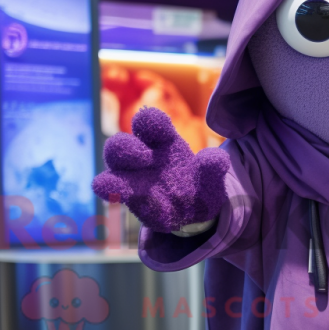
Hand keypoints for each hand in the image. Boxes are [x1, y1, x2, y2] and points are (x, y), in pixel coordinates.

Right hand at [92, 107, 229, 233]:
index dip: (150, 120)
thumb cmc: (200, 185)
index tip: (154, 124)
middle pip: (123, 143)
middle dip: (128, 147)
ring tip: (123, 180)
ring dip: (115, 169)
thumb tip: (218, 159)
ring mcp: (132, 174)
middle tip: (145, 157)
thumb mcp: (212, 178)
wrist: (195, 210)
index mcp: (165, 142)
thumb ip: (213, 166)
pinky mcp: (127, 192)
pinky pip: (110, 186)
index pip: (151, 123)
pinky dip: (110, 188)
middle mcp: (144, 155)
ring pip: (113, 162)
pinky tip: (112, 192)